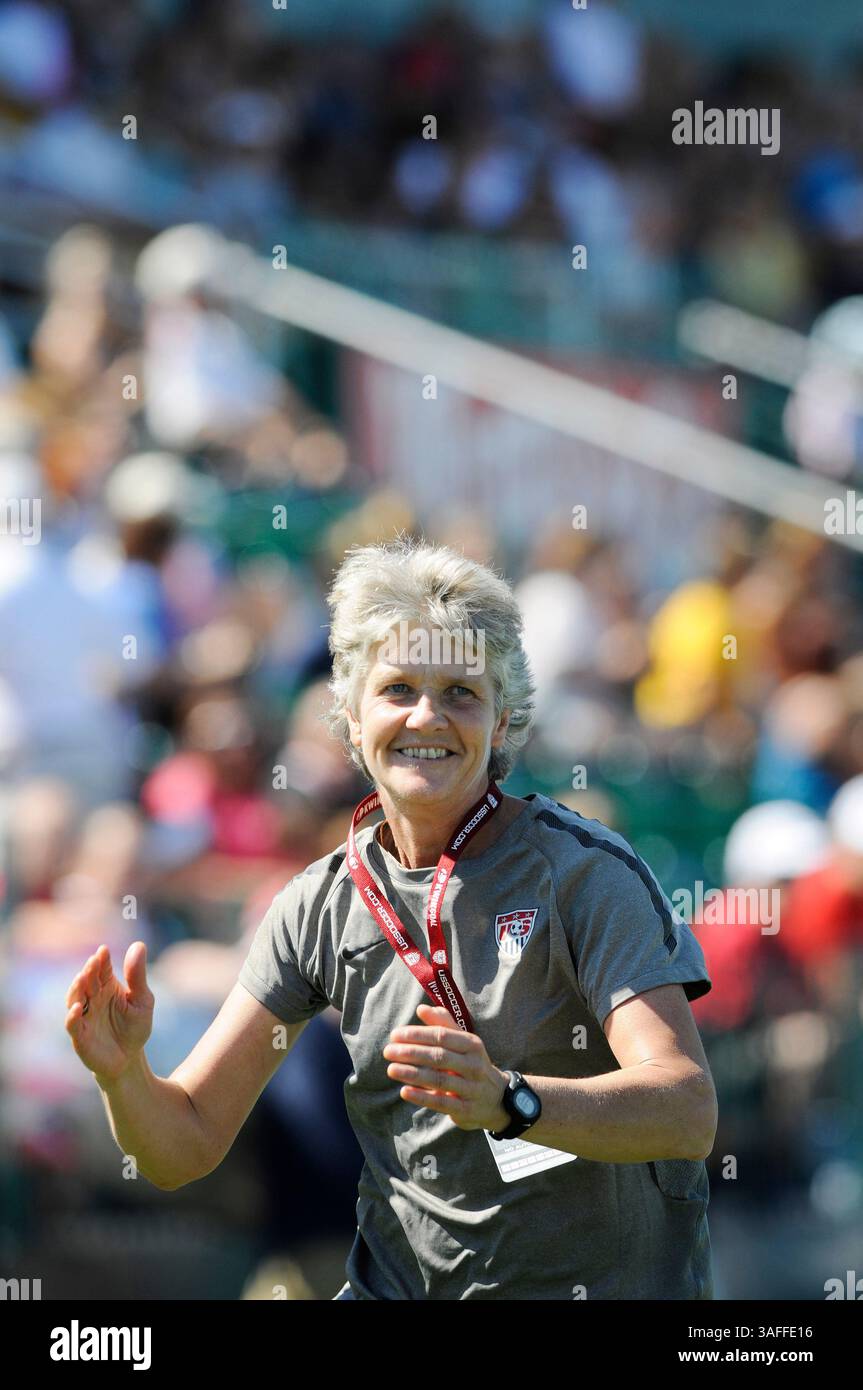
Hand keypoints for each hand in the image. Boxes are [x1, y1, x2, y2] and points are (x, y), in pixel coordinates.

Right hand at [65, 942, 153, 1084]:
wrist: (129, 1058)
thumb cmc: (135, 1026)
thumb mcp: (143, 1000)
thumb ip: (138, 976)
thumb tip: (139, 944)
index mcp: (107, 986)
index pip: (102, 969)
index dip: (102, 960)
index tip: (104, 950)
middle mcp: (92, 998)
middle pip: (87, 981)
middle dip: (89, 971)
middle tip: (94, 960)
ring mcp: (84, 1016)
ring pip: (75, 999)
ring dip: (77, 989)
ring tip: (82, 978)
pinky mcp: (80, 1036)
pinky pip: (73, 1025)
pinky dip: (72, 1016)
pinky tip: (77, 1008)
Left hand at [383, 1003, 508, 1130]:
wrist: (497, 1099)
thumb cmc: (473, 1064)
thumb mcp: (464, 1042)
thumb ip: (443, 1024)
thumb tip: (421, 1009)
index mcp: (472, 1045)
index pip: (442, 1036)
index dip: (417, 1034)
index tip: (395, 1035)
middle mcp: (474, 1065)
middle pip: (439, 1057)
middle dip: (411, 1053)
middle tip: (388, 1051)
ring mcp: (471, 1088)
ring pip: (439, 1080)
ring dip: (412, 1074)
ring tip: (391, 1069)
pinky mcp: (465, 1109)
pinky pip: (442, 1102)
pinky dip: (422, 1097)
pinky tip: (404, 1091)